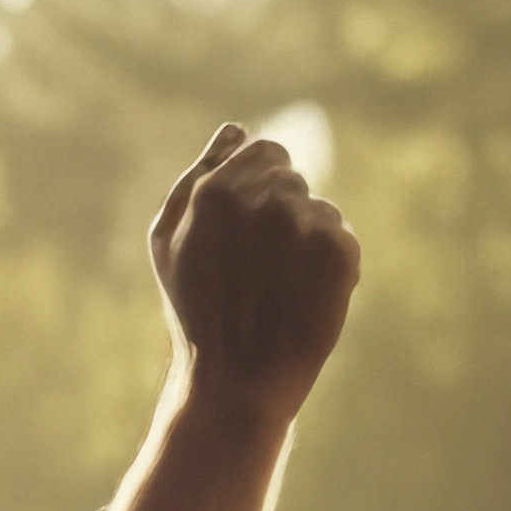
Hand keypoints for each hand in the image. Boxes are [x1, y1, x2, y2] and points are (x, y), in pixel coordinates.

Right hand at [148, 123, 359, 419]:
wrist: (236, 382)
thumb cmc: (194, 312)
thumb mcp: (168, 241)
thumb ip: (197, 176)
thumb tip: (237, 129)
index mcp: (216, 188)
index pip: (266, 150)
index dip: (259, 187)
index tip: (248, 232)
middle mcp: (263, 196)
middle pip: (294, 177)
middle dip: (280, 213)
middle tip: (258, 269)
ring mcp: (304, 222)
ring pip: (318, 209)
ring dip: (304, 240)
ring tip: (278, 287)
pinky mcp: (339, 250)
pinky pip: (342, 236)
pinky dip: (329, 265)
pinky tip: (303, 297)